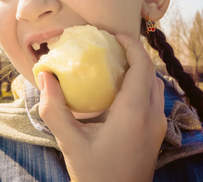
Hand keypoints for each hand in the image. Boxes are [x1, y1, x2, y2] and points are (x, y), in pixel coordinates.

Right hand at [38, 33, 166, 181]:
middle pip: (151, 71)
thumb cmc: (94, 175)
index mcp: (134, 112)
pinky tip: (118, 90)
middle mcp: (152, 115)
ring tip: (113, 63)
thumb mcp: (69, 142)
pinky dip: (140, 84)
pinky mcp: (156, 133)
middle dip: (133, 53)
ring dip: (138, 68)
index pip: (142, 65)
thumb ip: (54, 108)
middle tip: (109, 46)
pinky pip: (153, 98)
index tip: (112, 34)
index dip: (131, 44)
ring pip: (154, 84)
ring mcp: (158, 125)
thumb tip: (45, 76)